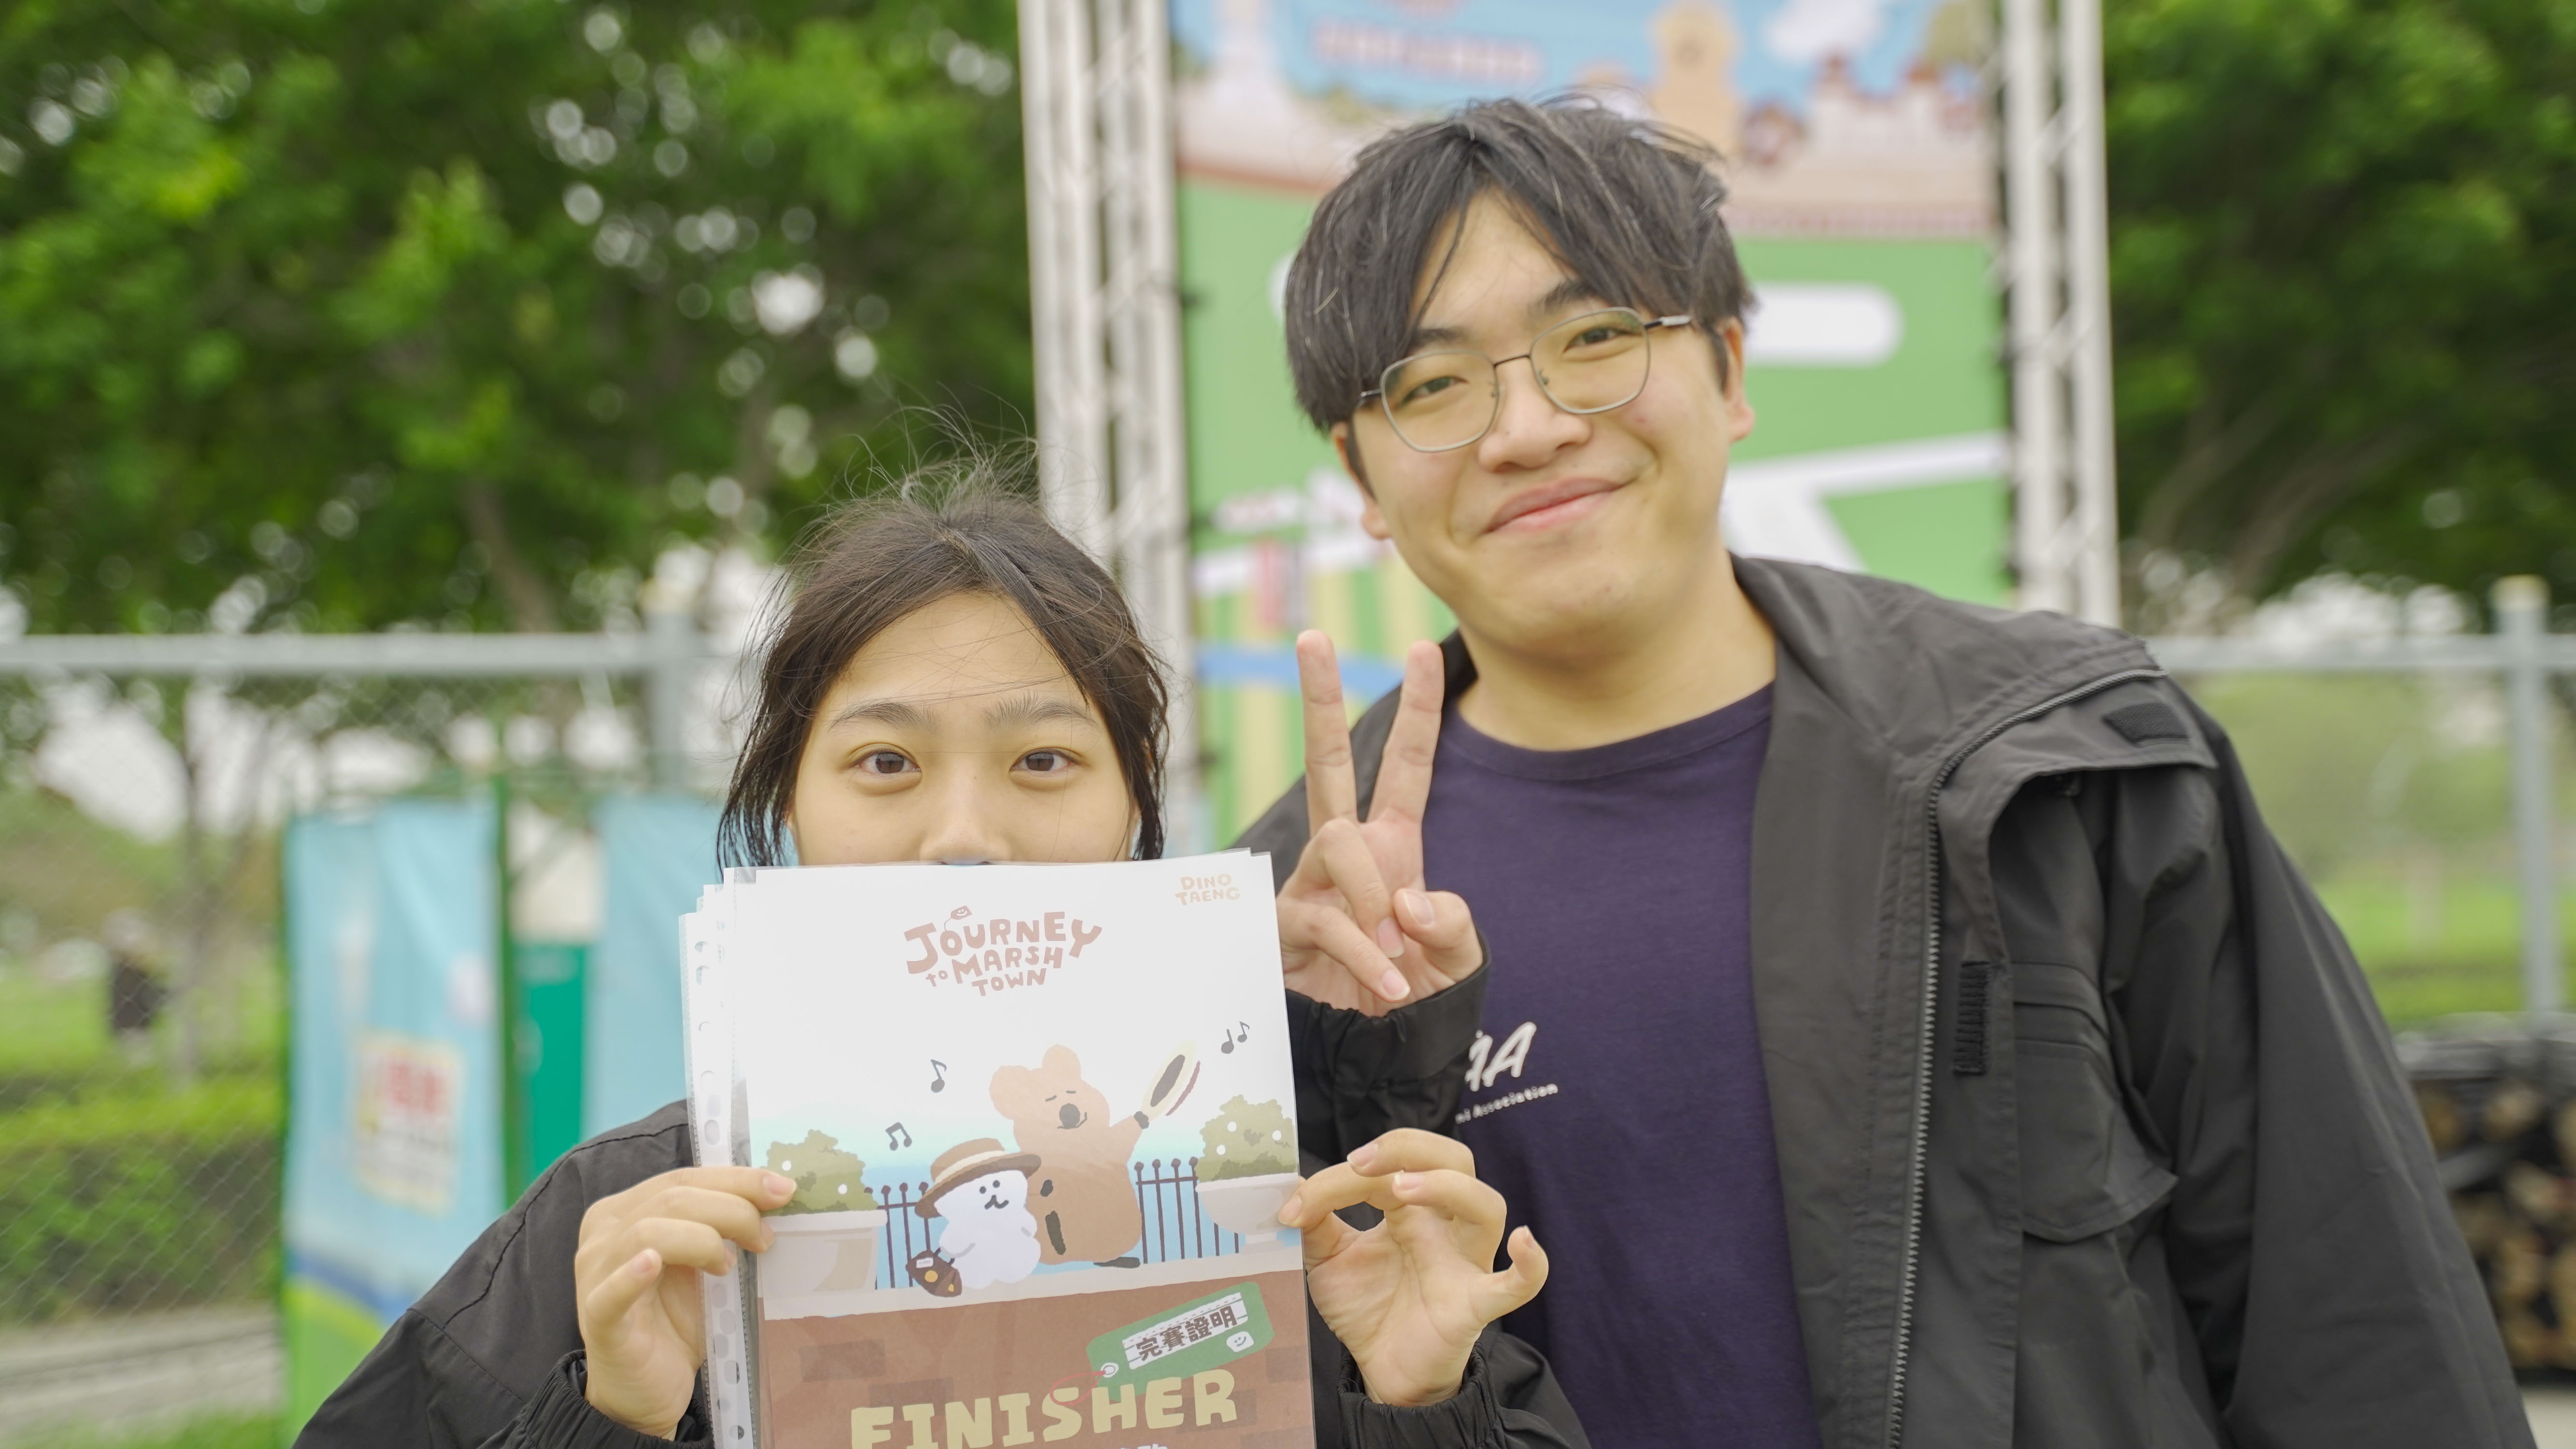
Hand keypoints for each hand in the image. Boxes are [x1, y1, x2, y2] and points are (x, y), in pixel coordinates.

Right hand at [573, 1166, 789, 1436]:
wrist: (645, 1390)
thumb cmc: (674, 1321)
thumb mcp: (701, 1264)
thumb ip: (720, 1227)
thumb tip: (777, 1193)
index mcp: (625, 1211)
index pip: (683, 1178)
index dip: (735, 1179)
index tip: (783, 1190)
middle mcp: (603, 1234)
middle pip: (671, 1199)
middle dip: (730, 1209)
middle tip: (764, 1238)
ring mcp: (595, 1276)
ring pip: (647, 1232)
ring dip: (701, 1239)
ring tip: (727, 1265)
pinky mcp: (598, 1319)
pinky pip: (612, 1292)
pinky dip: (633, 1274)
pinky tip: (653, 1264)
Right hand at [1277, 633, 1482, 1011]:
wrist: (1373, 1057)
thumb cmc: (1413, 999)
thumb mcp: (1456, 958)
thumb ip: (1451, 922)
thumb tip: (1405, 899)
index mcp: (1392, 845)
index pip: (1407, 765)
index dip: (1418, 709)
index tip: (1423, 647)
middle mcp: (1345, 851)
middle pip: (1330, 761)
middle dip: (1320, 698)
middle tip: (1312, 637)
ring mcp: (1310, 882)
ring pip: (1339, 844)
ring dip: (1375, 899)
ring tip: (1398, 959)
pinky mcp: (1284, 925)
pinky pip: (1326, 916)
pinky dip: (1365, 952)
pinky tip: (1388, 982)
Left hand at [1279, 1129, 1546, 1406]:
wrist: (1383, 1370)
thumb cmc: (1367, 1308)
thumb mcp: (1327, 1260)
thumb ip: (1313, 1221)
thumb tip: (1288, 1184)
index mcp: (1408, 1210)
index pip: (1387, 1168)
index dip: (1341, 1176)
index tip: (1296, 1205)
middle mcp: (1443, 1226)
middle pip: (1455, 1160)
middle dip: (1411, 1148)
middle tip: (1363, 1163)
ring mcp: (1464, 1262)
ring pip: (1487, 1206)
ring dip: (1449, 1188)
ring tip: (1404, 1189)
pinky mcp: (1475, 1305)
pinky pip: (1517, 1284)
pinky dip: (1530, 1264)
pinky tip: (1523, 1242)